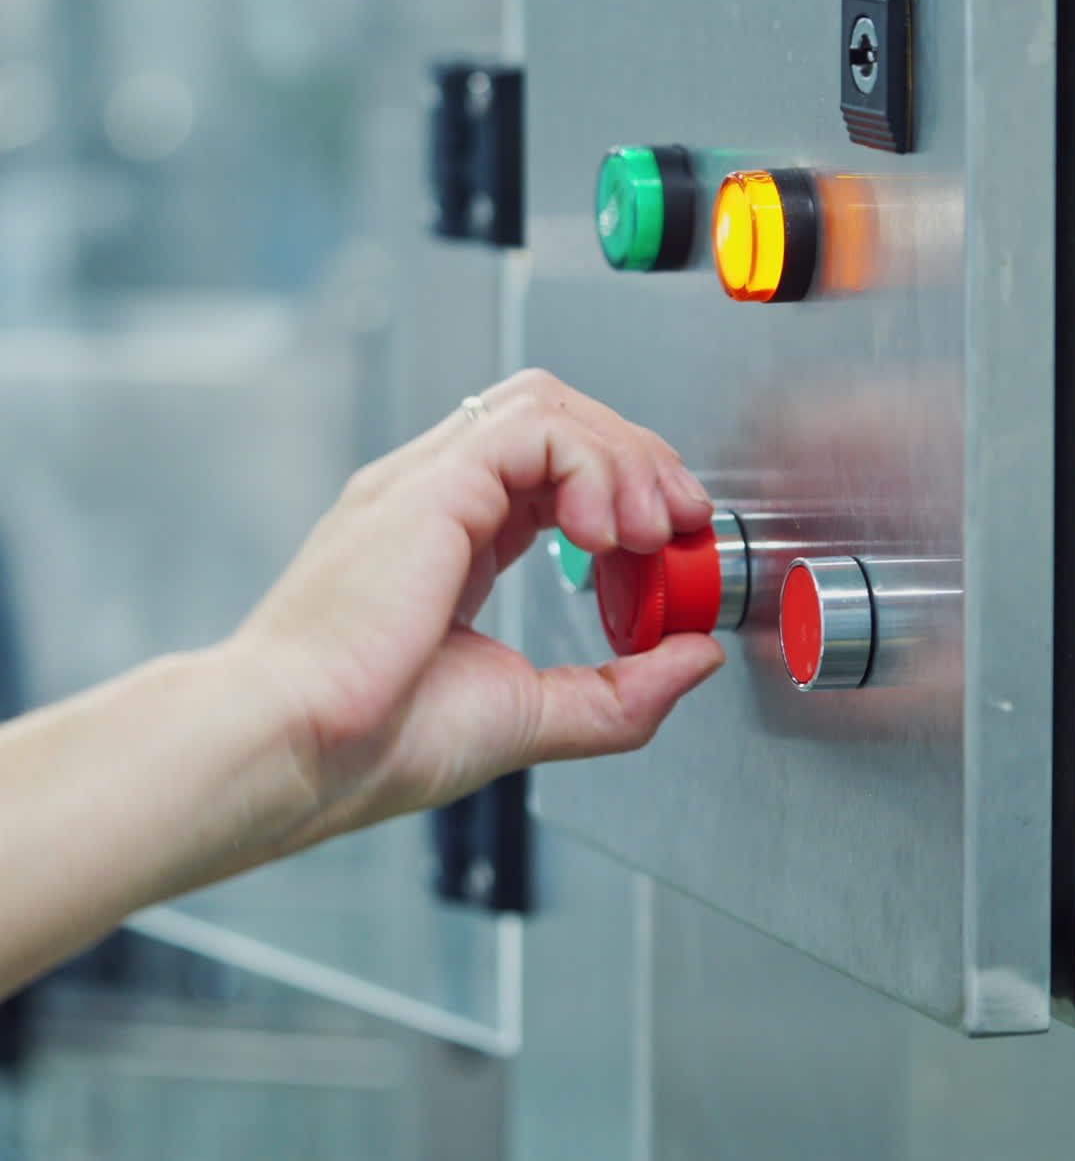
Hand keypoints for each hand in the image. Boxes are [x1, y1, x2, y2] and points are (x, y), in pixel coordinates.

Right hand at [228, 369, 724, 854]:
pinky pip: (531, 428)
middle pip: (556, 419)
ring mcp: (425, 484)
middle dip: (636, 458)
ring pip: (546, 405)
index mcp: (450, 541)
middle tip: (682, 519)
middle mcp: (435, 498)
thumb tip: (693, 659)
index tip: (672, 538)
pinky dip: (589, 465)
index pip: (552, 469)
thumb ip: (620, 691)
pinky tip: (604, 530)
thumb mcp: (531, 716)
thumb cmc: (371, 744)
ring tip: (649, 529)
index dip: (624, 487)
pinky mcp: (430, 487)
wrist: (295, 755)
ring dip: (620, 456)